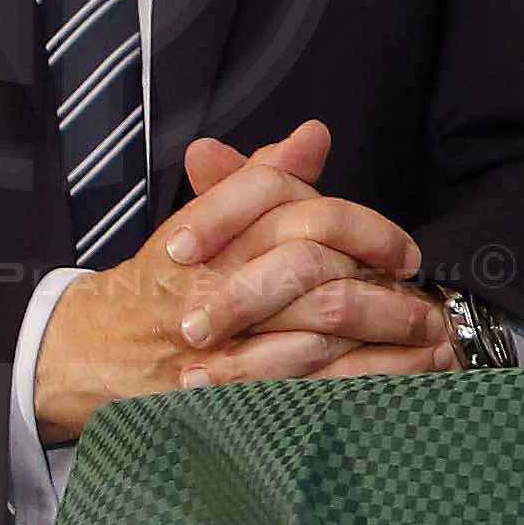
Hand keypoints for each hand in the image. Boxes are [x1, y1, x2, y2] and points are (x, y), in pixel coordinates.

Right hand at [33, 122, 452, 436]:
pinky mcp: (226, 389)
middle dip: (381, 285)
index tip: (401, 252)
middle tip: (423, 298)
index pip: (288, 204)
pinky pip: (309, 382)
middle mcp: (211, 281)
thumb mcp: (202, 222)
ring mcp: (217, 338)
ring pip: (319, 325)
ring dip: (385, 331)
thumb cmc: (158, 282)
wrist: (92, 351)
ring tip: (431, 340)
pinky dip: (365, 378)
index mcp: (208, 234)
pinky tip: (402, 377)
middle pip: (313, 266)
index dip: (358, 226)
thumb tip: (313, 135)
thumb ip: (257, 180)